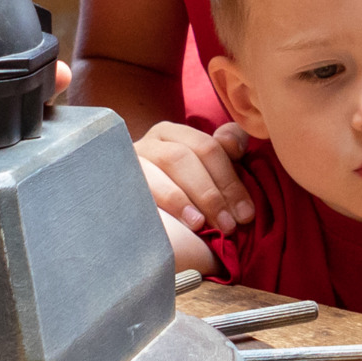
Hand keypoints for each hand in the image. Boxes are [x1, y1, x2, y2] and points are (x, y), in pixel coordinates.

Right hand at [135, 119, 254, 232]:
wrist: (143, 222)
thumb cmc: (187, 193)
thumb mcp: (211, 171)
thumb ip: (228, 149)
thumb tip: (235, 144)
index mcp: (174, 134)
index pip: (207, 148)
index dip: (230, 180)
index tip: (246, 214)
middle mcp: (150, 144)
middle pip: (181, 159)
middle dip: (209, 194)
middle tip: (228, 226)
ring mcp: (129, 164)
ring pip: (155, 174)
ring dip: (181, 200)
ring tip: (199, 224)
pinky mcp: (116, 187)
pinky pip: (133, 194)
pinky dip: (154, 208)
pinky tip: (168, 226)